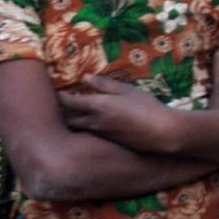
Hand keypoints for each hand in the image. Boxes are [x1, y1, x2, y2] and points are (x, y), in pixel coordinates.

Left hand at [57, 76, 175, 152]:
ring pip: (77, 128)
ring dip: (72, 121)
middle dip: (61, 112)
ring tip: (74, 113)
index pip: (68, 102)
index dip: (60, 96)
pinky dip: (84, 128)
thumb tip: (85, 77)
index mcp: (96, 106)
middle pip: (67, 119)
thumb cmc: (145, 106)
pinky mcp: (107, 142)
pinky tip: (92, 123)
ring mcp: (99, 134)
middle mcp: (93, 122)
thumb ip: (104, 84)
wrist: (161, 133)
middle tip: (62, 104)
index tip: (57, 91)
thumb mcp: (126, 90)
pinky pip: (88, 134)